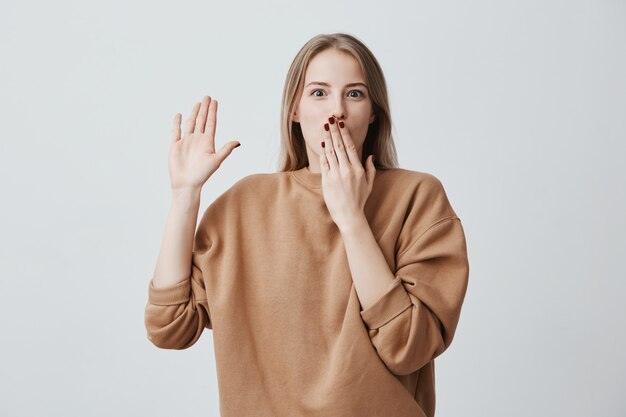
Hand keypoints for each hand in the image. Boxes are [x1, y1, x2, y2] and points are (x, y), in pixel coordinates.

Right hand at [168, 95, 239, 190]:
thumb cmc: (203, 175)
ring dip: (194, 113)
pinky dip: (176, 123)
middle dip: (205, 109)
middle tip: (207, 97)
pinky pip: (176, 131)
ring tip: (198, 103)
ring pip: (190, 123)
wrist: (187, 184)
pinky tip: (179, 114)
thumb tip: (238, 142)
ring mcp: (187, 142)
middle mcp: (198, 140)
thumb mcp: (216, 160)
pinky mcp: (176, 145)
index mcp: (208, 142)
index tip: (215, 101)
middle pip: (202, 120)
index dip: (213, 112)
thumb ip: (226, 150)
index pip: (211, 123)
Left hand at [319, 116, 375, 231]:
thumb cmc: (359, 200)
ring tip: (325, 127)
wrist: (349, 215)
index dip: (345, 134)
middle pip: (340, 146)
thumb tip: (370, 156)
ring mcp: (336, 175)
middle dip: (334, 131)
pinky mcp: (327, 181)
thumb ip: (370, 169)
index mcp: (358, 169)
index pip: (351, 147)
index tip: (341, 124)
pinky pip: (324, 163)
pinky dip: (323, 152)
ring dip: (328, 138)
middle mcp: (347, 170)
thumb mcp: (369, 184)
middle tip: (331, 119)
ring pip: (331, 152)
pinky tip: (323, 143)